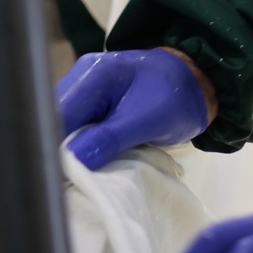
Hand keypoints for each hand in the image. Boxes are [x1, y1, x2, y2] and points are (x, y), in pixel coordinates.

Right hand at [56, 46, 213, 169]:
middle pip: (54, 119)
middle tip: (64, 180)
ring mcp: (85, 88)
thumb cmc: (177, 98)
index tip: (57, 176)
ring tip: (73, 174)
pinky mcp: (92, 101)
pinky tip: (83, 162)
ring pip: (62, 124)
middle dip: (57, 149)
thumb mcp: (147, 121)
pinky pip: (75, 125)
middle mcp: (82, 76)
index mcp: (95, 73)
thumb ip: (109, 139)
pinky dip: (79, 144)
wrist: (198, 84)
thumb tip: (70, 160)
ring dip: (68, 149)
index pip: (59, 114)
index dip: (54, 146)